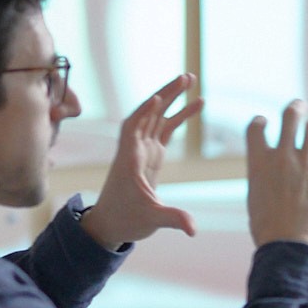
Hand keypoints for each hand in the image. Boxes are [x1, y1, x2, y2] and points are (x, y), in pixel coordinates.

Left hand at [78, 74, 203, 247]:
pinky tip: (196, 104)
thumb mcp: (151, 221)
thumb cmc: (125, 220)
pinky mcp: (152, 154)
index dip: (144, 113)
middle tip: (185, 77)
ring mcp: (144, 149)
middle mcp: (135, 149)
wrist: (111, 224)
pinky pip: (166, 128)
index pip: (134, 129)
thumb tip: (194, 229)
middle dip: (165, 94)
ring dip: (172, 97)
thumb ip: (173, 219)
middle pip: (149, 113)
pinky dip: (179, 115)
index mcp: (130, 160)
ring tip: (191, 80)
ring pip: (158, 116)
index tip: (157, 98)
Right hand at [247, 100, 307, 248]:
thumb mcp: (256, 201)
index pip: (255, 129)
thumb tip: (268, 178)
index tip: (264, 122)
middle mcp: (282, 157)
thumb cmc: (268, 230)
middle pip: (289, 117)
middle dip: (296, 107)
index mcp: (259, 163)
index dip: (260, 122)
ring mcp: (306, 164)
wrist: (287, 245)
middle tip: (299, 106)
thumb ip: (263, 181)